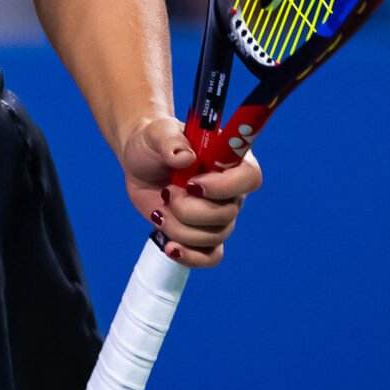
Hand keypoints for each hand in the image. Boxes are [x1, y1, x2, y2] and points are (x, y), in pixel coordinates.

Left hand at [120, 114, 261, 269]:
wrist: (140, 163)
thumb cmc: (154, 143)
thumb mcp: (157, 132)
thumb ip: (170, 140)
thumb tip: (185, 158)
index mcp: (230, 159)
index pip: (249, 177)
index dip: (224, 187)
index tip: (192, 185)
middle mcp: (230, 191)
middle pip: (227, 214)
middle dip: (188, 210)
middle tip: (166, 192)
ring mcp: (218, 215)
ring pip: (213, 237)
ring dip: (178, 228)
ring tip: (159, 210)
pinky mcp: (202, 235)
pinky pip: (210, 256)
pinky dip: (190, 257)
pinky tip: (170, 247)